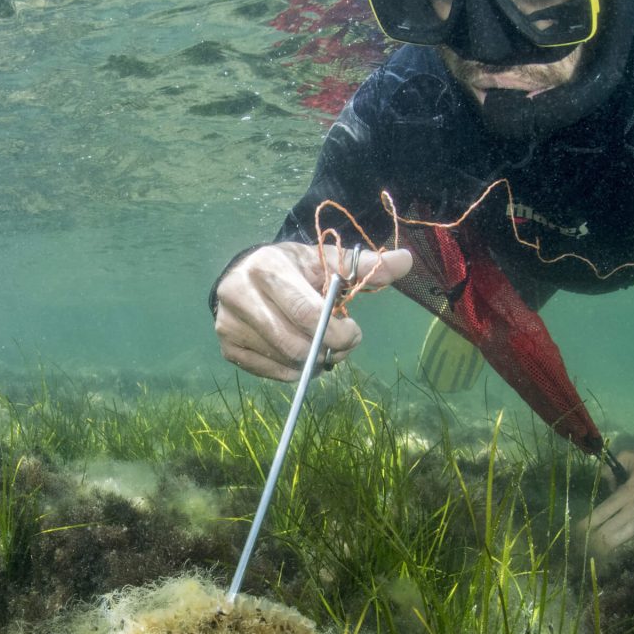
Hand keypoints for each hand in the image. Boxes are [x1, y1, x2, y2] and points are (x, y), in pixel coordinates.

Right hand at [214, 242, 412, 379]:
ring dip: (313, 363)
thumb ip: (364, 265)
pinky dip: (292, 370)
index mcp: (268, 267)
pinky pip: (269, 372)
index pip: (306, 313)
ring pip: (283, 361)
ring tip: (323, 349)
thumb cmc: (294, 268)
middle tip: (343, 348)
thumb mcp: (326, 261)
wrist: (245, 273)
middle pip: (293, 343)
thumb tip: (406, 260)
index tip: (354, 333)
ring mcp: (228, 323)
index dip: (336, 332)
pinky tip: (301, 355)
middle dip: (328, 351)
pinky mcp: (226, 346)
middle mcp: (240, 294)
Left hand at [581, 449, 633, 550]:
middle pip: (611, 528)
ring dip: (614, 544)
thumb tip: (604, 481)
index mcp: (624, 493)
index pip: (602, 512)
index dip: (588, 524)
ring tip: (602, 553)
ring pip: (628, 533)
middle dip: (597, 539)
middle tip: (587, 547)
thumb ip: (610, 469)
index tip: (578, 532)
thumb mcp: (626, 457)